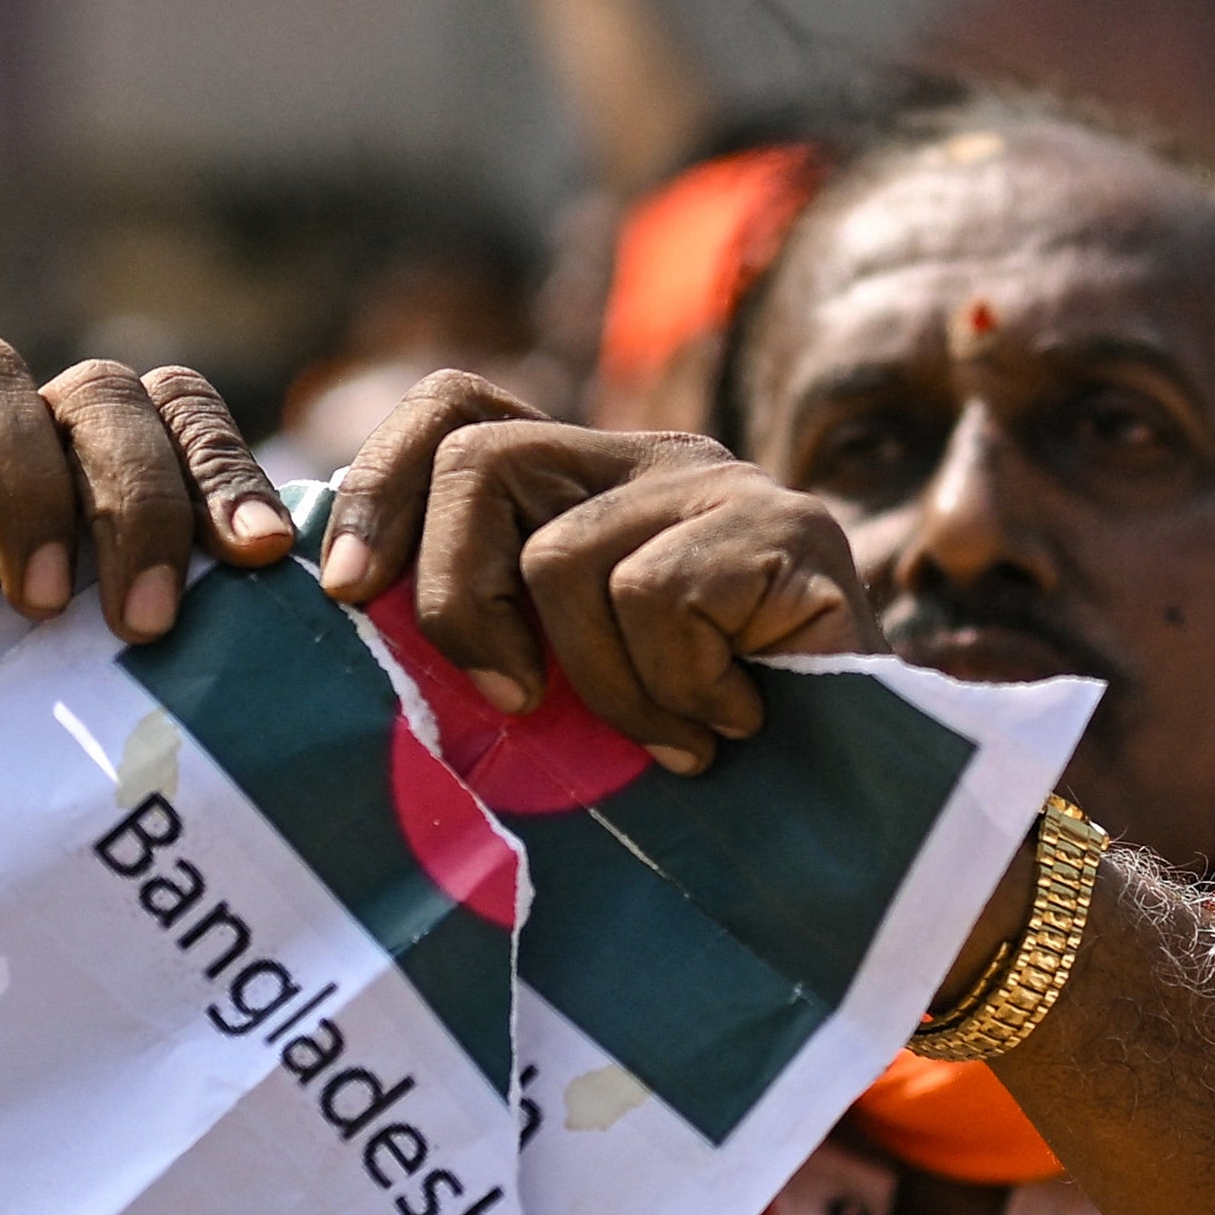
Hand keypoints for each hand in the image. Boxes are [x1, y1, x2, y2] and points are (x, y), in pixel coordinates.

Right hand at [0, 340, 294, 860]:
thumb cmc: (47, 788)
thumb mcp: (144, 710)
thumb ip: (219, 643)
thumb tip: (340, 607)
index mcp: (115, 488)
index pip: (179, 409)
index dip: (224, 462)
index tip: (262, 554)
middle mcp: (28, 462)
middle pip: (96, 390)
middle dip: (138, 492)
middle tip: (147, 617)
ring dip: (32, 488)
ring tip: (48, 609)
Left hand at [317, 370, 881, 773]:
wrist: (871, 805)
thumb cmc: (707, 758)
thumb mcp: (570, 685)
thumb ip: (490, 633)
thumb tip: (348, 608)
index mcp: (591, 481)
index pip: (456, 409)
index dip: (381, 486)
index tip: (343, 594)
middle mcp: (654, 459)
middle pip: (480, 460)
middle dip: (454, 599)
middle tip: (508, 703)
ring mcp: (724, 486)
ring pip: (563, 557)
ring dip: (600, 684)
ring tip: (672, 735)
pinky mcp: (787, 529)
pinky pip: (653, 596)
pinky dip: (672, 690)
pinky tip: (726, 724)